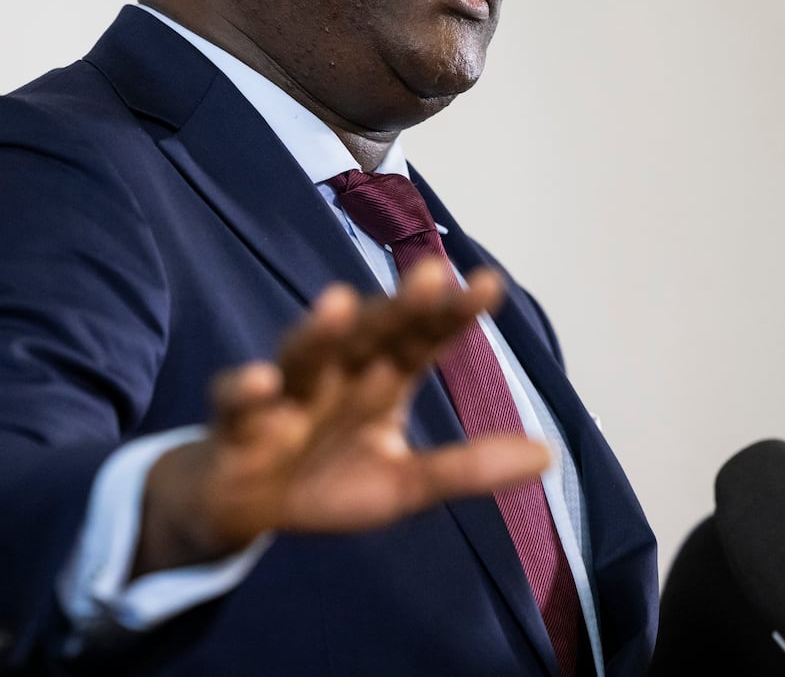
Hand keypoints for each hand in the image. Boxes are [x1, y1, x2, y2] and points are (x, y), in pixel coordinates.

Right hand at [132, 260, 550, 575]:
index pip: (422, 339)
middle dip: (395, 307)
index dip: (452, 314)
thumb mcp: (404, 485)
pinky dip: (244, 392)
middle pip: (368, 334)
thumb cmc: (324, 478)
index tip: (489, 284)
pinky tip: (259, 381)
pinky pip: (237, 406)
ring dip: (320, 331)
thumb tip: (549, 454)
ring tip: (341, 300)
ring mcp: (285, 396)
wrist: (238, 508)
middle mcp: (337, 374)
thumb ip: (467, 469)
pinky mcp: (235, 428)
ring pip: (304, 356)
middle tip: (428, 276)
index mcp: (380, 379)